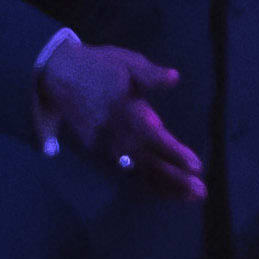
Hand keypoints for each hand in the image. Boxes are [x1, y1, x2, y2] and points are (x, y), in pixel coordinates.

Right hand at [39, 40, 205, 201]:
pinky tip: (169, 193)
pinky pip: (126, 173)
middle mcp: (114, 133)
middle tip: (200, 192)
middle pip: (147, 161)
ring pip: (137, 172)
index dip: (173, 152)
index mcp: (123, 109)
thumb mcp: (126, 62)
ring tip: (191, 197)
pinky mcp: (98, 153)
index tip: (196, 165)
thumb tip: (175, 77)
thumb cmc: (99, 66)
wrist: (57, 76)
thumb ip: (151, 74)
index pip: (152, 136)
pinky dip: (148, 184)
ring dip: (165, 186)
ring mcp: (104, 146)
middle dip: (174, 179)